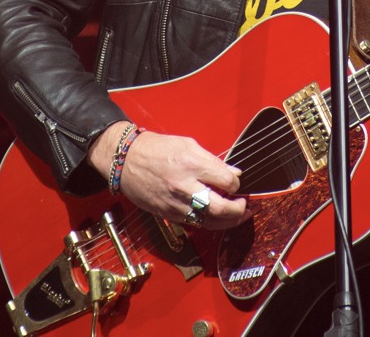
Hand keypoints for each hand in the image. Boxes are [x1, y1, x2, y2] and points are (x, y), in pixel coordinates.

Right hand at [88, 122, 247, 228]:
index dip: (237, 183)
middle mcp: (185, 187)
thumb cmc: (156, 149)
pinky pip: (195, 224)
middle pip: (222, 208)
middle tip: (244, 206)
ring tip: (238, 216)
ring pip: (210, 222)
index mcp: (192, 165)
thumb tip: (233, 173)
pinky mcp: (169, 215)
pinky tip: (216, 217)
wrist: (126, 161)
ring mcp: (176, 204)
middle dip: (239, 210)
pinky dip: (209, 222)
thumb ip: (213, 161)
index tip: (236, 182)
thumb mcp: (188, 144)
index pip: (227, 181)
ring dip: (228, 221)